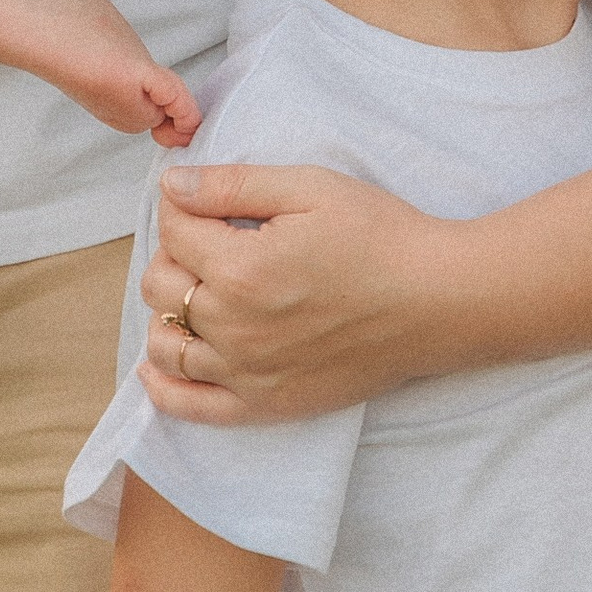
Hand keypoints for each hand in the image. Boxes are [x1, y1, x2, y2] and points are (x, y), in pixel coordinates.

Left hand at [136, 163, 452, 423]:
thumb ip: (234, 185)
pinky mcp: (265, 404)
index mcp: (241, 268)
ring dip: (168, 309)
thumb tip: (172, 185)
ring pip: (166, 343)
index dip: (184, 204)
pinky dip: (163, 387)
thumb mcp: (309, 188)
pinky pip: (191, 406)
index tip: (207, 199)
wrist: (434, 300)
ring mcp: (246, 373)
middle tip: (215, 237)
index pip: (174, 229)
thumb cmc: (378, 235)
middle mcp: (233, 327)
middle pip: (161, 284)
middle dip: (176, 251)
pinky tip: (157, 367)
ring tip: (197, 289)